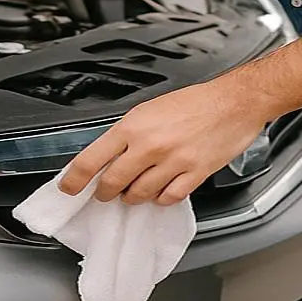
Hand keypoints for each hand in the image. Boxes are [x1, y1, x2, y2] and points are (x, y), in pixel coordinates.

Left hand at [58, 80, 269, 204]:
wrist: (233, 102)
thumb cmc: (194, 102)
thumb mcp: (149, 109)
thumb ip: (128, 132)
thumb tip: (108, 154)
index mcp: (134, 126)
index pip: (92, 158)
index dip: (75, 178)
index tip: (68, 187)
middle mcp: (150, 146)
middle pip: (113, 182)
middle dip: (104, 192)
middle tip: (103, 193)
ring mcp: (173, 162)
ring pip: (139, 194)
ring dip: (132, 196)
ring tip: (133, 190)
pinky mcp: (194, 174)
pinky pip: (168, 198)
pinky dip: (160, 198)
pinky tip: (161, 191)